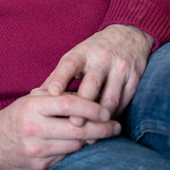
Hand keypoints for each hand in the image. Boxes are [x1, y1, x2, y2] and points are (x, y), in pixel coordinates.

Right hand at [0, 90, 120, 169]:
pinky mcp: (39, 166)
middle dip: (103, 128)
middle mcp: (34, 128)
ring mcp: (36, 149)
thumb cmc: (16, 117)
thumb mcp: (31, 100)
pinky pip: (66, 157)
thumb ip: (56, 96)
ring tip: (102, 134)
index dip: (93, 107)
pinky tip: (81, 144)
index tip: (107, 110)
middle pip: (78, 129)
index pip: (70, 104)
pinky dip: (76, 150)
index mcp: (33, 107)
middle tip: (116, 126)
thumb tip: (87, 96)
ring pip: (75, 145)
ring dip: (92, 140)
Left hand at [40, 24, 154, 119]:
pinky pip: (124, 101)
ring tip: (91, 133)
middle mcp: (101, 59)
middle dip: (83, 106)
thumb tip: (35, 95)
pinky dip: (115, 115)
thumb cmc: (93, 51)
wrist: (128, 36)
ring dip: (100, 117)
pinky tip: (105, 125)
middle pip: (92, 84)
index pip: (69, 65)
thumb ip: (57, 76)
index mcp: (82, 53)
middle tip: (74, 124)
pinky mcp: (134, 78)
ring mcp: (120, 68)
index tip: (51, 93)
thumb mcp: (74, 57)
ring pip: (110, 97)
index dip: (59, 79)